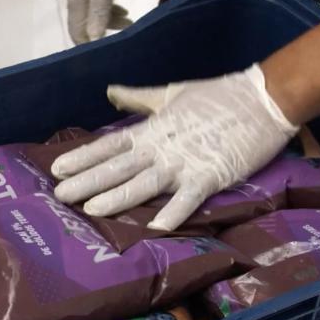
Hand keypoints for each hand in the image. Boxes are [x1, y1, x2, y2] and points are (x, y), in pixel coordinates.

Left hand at [51, 65, 297, 230]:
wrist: (262, 98)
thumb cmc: (217, 95)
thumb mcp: (170, 93)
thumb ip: (138, 98)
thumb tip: (109, 91)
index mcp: (152, 130)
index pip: (110, 146)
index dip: (83, 157)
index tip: (57, 169)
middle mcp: (162, 148)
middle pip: (119, 168)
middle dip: (88, 182)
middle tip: (60, 195)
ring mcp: (185, 163)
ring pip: (144, 184)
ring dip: (118, 198)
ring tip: (92, 211)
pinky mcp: (211, 175)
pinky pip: (188, 198)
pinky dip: (173, 213)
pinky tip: (155, 228)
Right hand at [67, 0, 131, 43]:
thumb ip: (98, 15)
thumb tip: (93, 41)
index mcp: (76, 2)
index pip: (77, 33)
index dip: (89, 46)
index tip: (106, 53)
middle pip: (86, 26)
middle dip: (103, 35)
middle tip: (124, 39)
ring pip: (96, 16)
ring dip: (111, 23)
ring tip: (130, 23)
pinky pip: (101, 5)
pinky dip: (112, 12)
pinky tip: (125, 12)